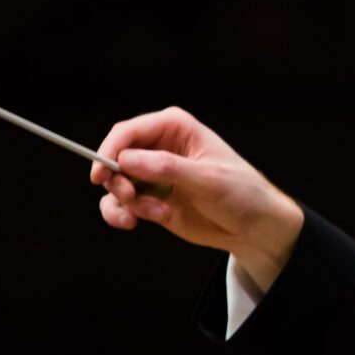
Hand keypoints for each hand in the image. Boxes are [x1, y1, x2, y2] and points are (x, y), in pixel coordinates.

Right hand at [90, 107, 304, 291]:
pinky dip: (122, 214)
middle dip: (117, 180)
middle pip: (115, 156)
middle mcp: (158, 146)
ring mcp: (152, 173)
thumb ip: (166, 168)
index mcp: (174, 127)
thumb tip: (125, 160)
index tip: (101, 174)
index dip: (110, 149)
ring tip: (156, 214)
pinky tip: (135, 223)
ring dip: (125, 202)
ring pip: (115, 183)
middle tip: (132, 199)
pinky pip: (120, 204)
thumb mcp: (208, 179)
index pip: (129, 131)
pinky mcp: (150, 198)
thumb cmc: (241, 192)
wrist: (253, 226)